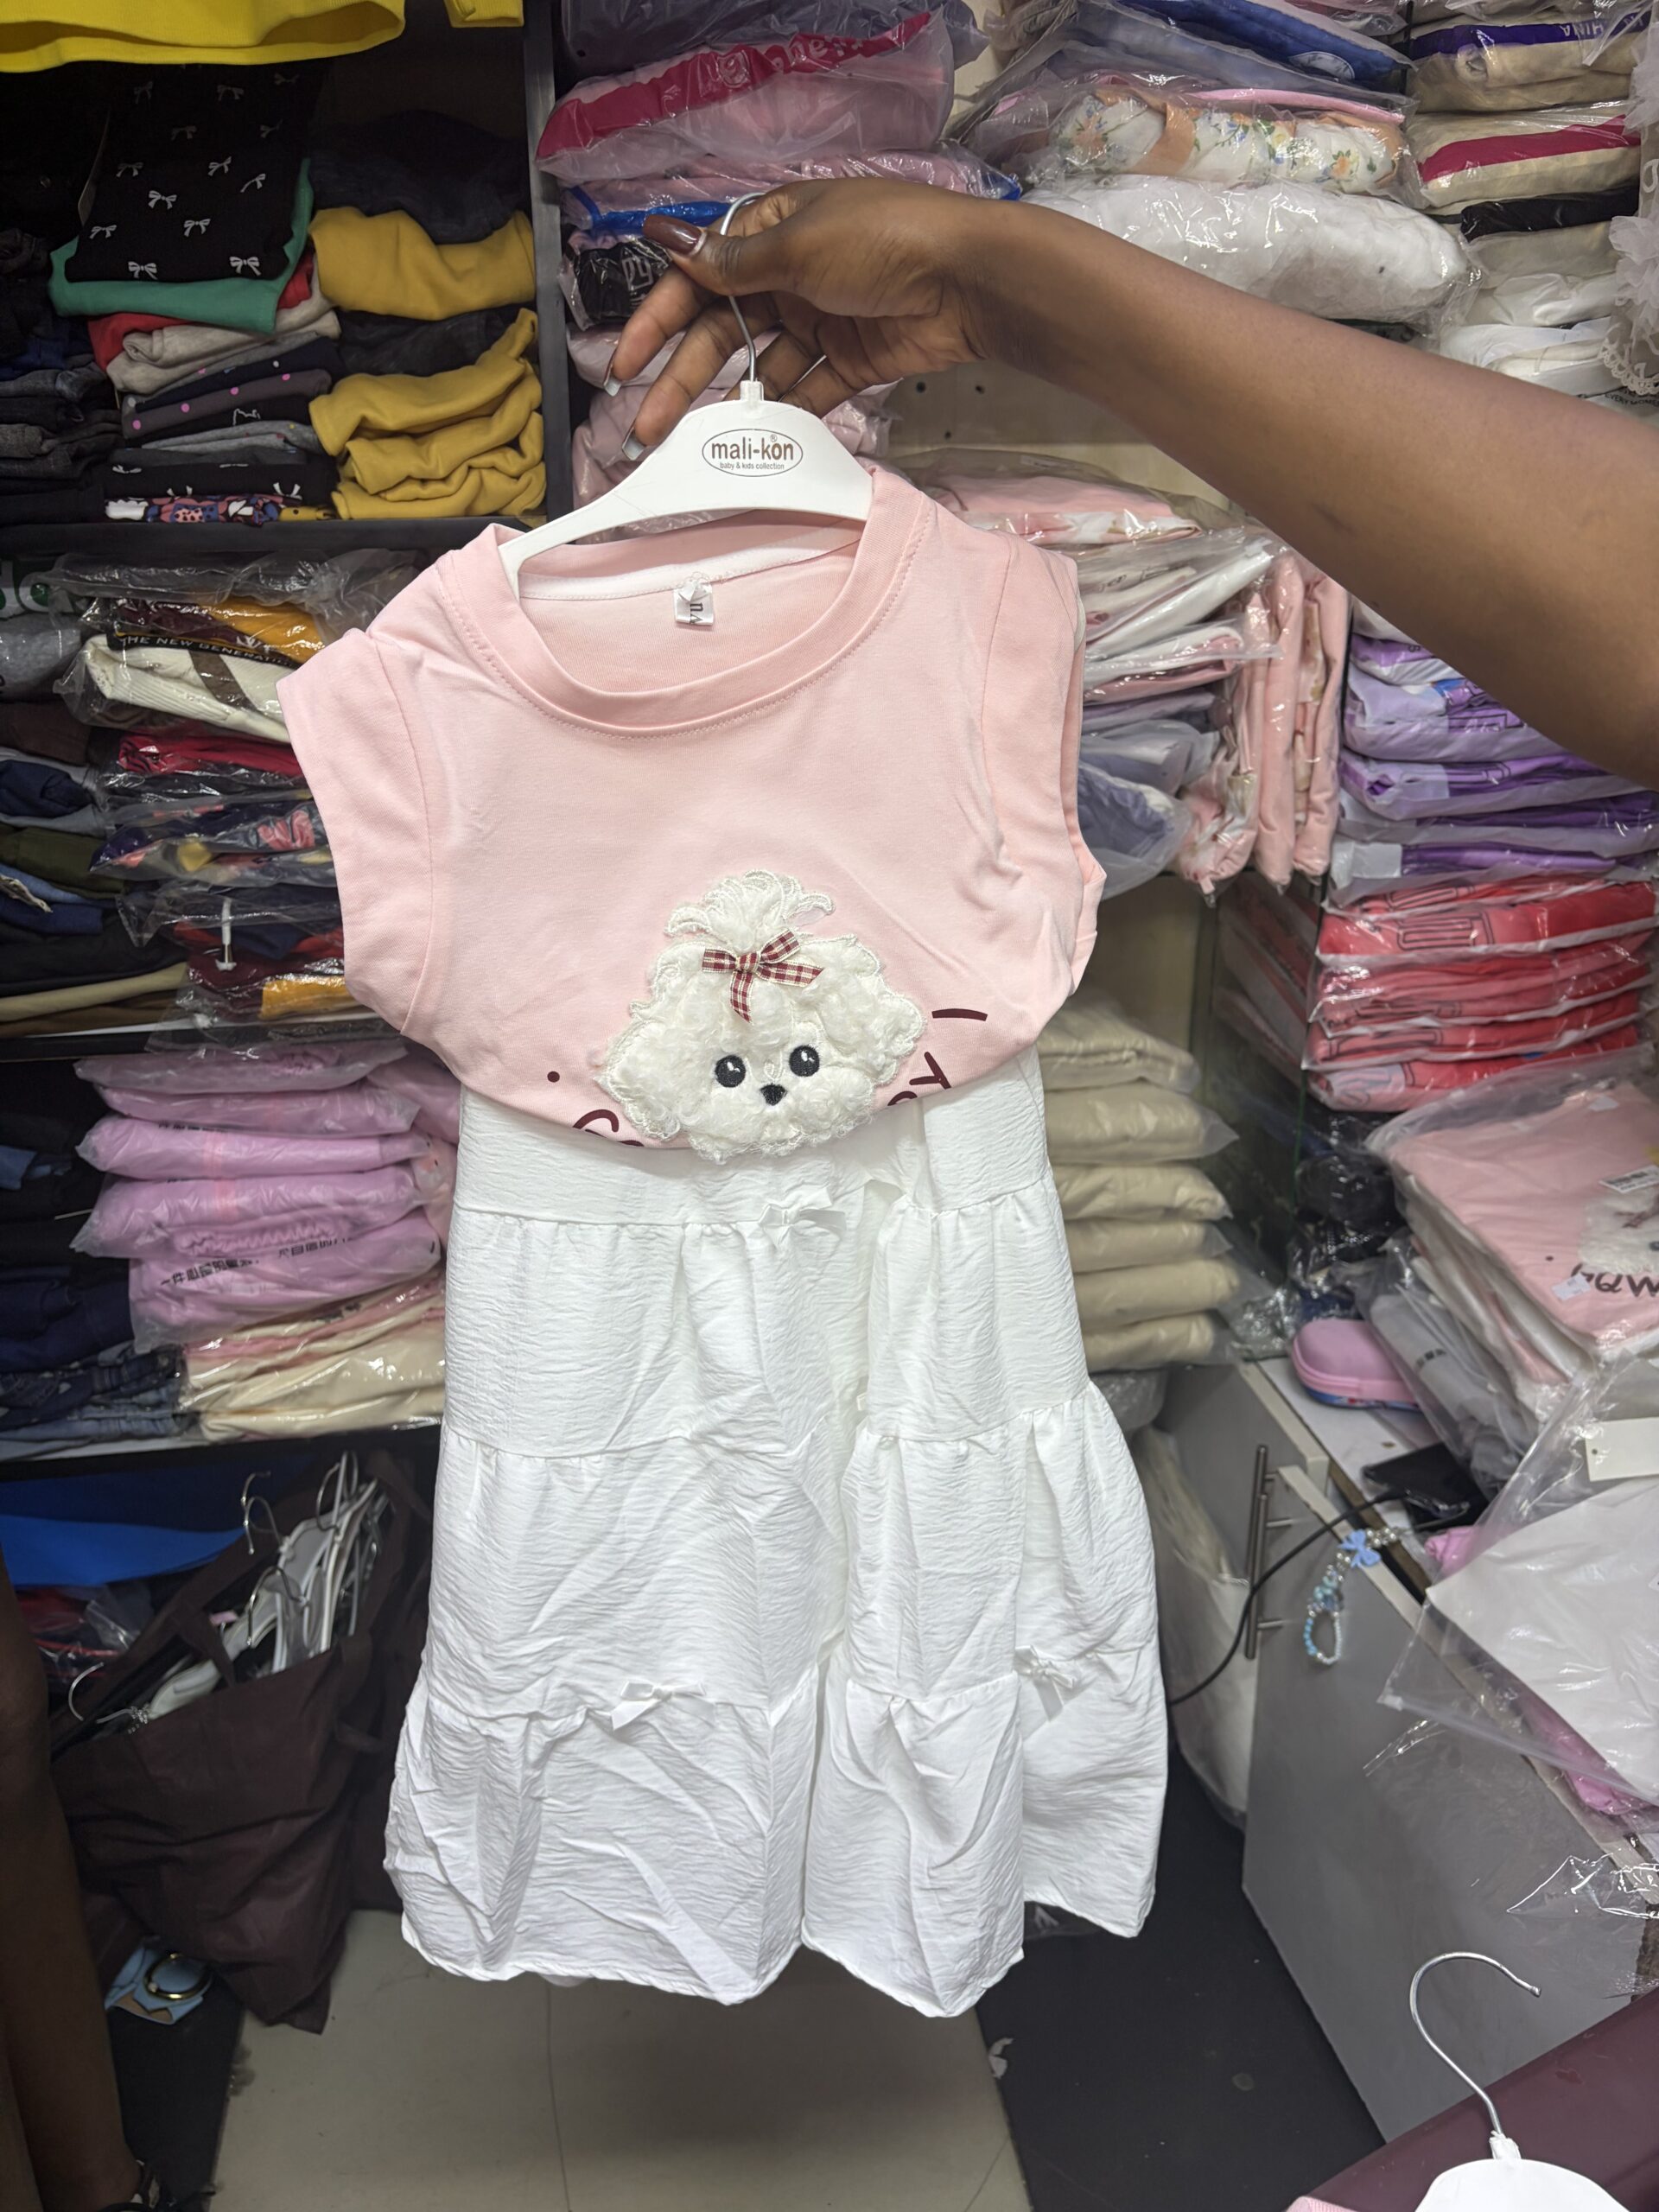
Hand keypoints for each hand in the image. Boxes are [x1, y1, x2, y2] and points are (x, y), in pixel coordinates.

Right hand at [610, 180, 1003, 447]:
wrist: (971, 279)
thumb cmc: (881, 242)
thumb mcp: (797, 246)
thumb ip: (729, 262)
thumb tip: (661, 236)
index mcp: (772, 228)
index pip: (699, 278)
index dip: (658, 322)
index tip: (624, 366)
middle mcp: (790, 273)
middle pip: (722, 331)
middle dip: (681, 378)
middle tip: (645, 427)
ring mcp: (821, 319)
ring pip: (760, 367)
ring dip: (725, 403)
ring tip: (690, 445)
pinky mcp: (851, 360)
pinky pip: (807, 390)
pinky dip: (784, 413)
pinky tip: (753, 441)